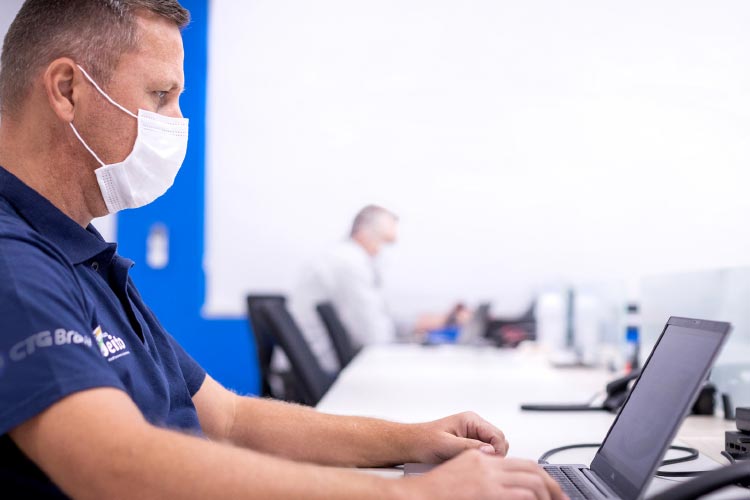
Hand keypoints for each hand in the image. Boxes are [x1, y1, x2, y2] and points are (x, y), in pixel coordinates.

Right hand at [400, 450, 567, 499]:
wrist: (414, 497)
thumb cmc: (432, 491)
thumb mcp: (459, 473)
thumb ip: (480, 474)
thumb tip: (501, 485)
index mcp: (480, 458)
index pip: (521, 462)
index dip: (542, 476)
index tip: (551, 490)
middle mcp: (486, 464)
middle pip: (532, 469)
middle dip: (552, 486)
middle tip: (561, 499)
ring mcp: (487, 478)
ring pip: (532, 481)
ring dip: (548, 494)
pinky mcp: (487, 492)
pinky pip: (522, 494)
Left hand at [406, 412, 508, 463]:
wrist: (411, 445)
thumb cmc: (424, 440)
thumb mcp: (446, 444)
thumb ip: (469, 446)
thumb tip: (490, 450)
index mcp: (471, 420)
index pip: (497, 435)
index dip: (497, 450)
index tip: (490, 462)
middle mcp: (474, 426)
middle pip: (498, 442)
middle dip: (494, 455)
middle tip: (483, 466)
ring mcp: (472, 436)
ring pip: (492, 449)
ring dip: (488, 458)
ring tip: (475, 466)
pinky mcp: (468, 446)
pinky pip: (483, 455)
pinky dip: (481, 461)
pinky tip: (471, 466)